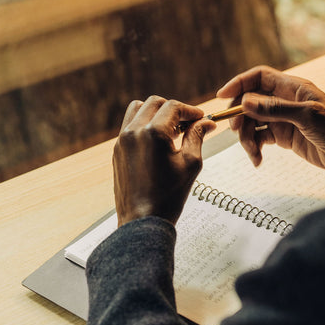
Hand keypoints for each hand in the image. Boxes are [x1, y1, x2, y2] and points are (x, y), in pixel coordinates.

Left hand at [113, 96, 215, 225]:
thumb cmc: (168, 196)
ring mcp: (122, 141)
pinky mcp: (117, 150)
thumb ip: (197, 136)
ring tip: (171, 131)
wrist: (143, 221)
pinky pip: (130, 125)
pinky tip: (158, 142)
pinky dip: (144, 124)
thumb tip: (207, 122)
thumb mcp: (191, 163)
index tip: (201, 118)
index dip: (191, 111)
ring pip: (138, 109)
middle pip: (155, 103)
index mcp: (153, 133)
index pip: (174, 107)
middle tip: (188, 124)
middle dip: (174, 110)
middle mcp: (133, 132)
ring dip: (156, 113)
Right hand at [217, 66, 324, 175]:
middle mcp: (286, 100)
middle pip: (250, 101)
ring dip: (246, 137)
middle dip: (240, 116)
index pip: (259, 77)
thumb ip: (275, 109)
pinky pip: (261, 138)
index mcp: (293, 87)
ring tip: (253, 153)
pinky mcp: (285, 137)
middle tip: (237, 131)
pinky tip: (257, 160)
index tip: (222, 97)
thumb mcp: (307, 117)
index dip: (239, 83)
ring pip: (253, 122)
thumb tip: (245, 101)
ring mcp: (284, 119)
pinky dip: (255, 147)